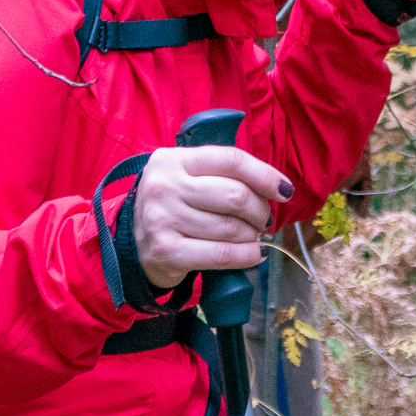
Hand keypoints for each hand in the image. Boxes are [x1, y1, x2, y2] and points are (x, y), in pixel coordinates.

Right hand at [132, 145, 295, 289]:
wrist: (131, 244)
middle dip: (260, 210)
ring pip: (231, 227)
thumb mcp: (185, 177)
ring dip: (253, 235)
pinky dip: (246, 256)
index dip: (265, 175)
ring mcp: (163, 219)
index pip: (231, 160)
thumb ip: (221, 174)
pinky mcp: (167, 251)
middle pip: (235, 195)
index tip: (284, 190)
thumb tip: (276, 188)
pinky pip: (221, 254)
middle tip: (263, 219)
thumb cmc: (172, 206)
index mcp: (173, 160)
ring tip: (253, 236)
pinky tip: (254, 254)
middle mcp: (165, 186)